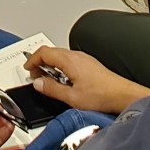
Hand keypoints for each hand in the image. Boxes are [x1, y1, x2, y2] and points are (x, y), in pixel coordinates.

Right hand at [24, 47, 149, 115]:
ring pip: (61, 56)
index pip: (44, 52)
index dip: (32, 59)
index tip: (27, 69)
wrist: (122, 95)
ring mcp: (84, 59)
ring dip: (50, 65)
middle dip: (40, 62)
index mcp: (69, 61)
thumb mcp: (71, 97)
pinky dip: (60, 67)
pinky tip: (63, 81)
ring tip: (48, 80)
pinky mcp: (90, 64)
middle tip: (35, 76)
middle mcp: (76, 56)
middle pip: (51, 52)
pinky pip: (70, 60)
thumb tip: (38, 83)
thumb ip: (52, 89)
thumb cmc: (102, 96)